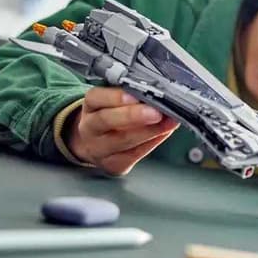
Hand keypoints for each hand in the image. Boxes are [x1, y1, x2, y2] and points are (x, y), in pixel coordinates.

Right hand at [64, 87, 178, 175]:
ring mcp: (99, 149)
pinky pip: (134, 155)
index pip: (96, 98)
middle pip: (107, 120)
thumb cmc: (111, 116)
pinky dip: (152, 143)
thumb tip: (156, 92)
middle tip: (156, 112)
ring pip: (123, 140)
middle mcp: (90, 128)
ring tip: (168, 123)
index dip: (115, 97)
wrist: (95, 144)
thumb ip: (130, 94)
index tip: (135, 96)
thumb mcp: (113, 101)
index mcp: (90, 106)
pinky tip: (163, 134)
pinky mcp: (112, 165)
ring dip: (150, 131)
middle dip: (134, 115)